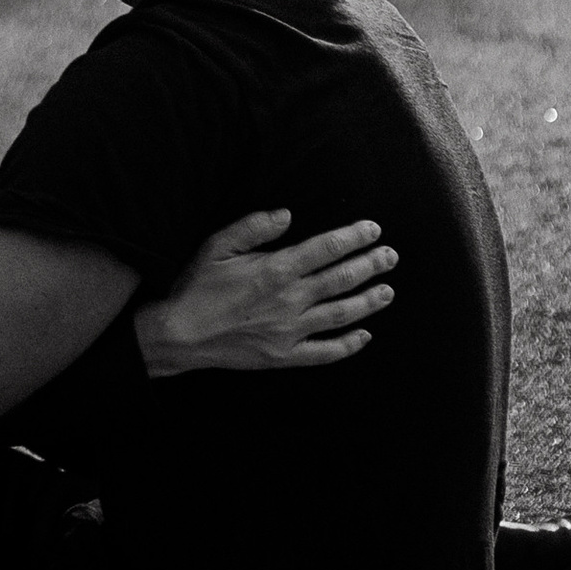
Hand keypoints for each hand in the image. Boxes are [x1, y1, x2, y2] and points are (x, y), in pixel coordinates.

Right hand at [136, 209, 394, 377]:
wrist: (179, 335)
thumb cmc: (196, 286)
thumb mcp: (216, 246)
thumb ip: (253, 227)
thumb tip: (287, 214)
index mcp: (275, 270)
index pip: (325, 249)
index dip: (352, 238)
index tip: (373, 230)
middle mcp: (290, 300)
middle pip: (340, 280)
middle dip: (369, 265)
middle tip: (391, 256)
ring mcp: (290, 331)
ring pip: (340, 314)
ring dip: (368, 302)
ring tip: (388, 291)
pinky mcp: (285, 356)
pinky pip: (325, 352)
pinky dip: (348, 345)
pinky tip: (364, 336)